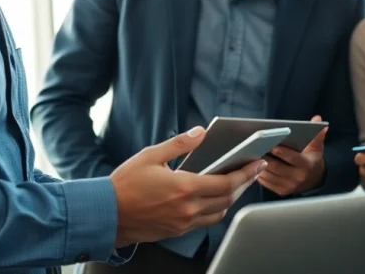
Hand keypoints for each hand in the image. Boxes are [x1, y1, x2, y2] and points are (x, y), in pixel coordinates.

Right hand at [110, 126, 265, 246]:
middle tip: (254, 170)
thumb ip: (179, 144)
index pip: (226, 183)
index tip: (258, 163)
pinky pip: (205, 221)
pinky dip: (216, 209)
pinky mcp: (176, 231)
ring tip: (237, 182)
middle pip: (228, 199)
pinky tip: (215, 196)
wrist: (106, 214)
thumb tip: (200, 132)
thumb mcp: (150, 155)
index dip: (246, 173)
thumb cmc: (125, 184)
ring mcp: (183, 223)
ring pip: (219, 213)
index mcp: (184, 188)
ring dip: (232, 198)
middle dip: (245, 183)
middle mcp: (187, 209)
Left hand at [258, 115, 327, 195]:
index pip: (291, 158)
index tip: (270, 144)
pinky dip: (259, 174)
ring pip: (269, 175)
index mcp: (306, 165)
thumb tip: (317, 119)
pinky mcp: (281, 191)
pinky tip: (253, 165)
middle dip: (266, 158)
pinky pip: (267, 182)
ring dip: (259, 166)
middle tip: (255, 148)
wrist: (314, 179)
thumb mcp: (316, 146)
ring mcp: (289, 186)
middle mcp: (298, 177)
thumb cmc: (312, 159)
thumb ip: (316, 133)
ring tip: (252, 155)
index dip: (280, 152)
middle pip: (277, 167)